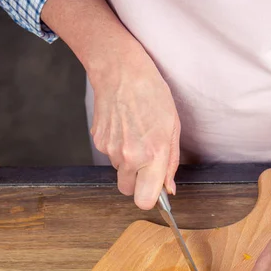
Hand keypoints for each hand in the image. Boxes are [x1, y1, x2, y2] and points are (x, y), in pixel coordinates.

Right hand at [90, 45, 179, 208]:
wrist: (120, 71)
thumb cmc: (152, 95)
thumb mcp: (172, 129)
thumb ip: (170, 164)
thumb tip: (168, 188)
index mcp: (152, 155)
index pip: (144, 200)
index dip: (149, 198)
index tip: (154, 190)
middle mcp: (129, 156)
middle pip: (128, 191)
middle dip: (137, 183)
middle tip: (145, 162)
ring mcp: (110, 150)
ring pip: (120, 172)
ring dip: (128, 163)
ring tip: (135, 136)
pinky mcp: (98, 141)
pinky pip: (109, 157)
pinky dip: (117, 149)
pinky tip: (124, 129)